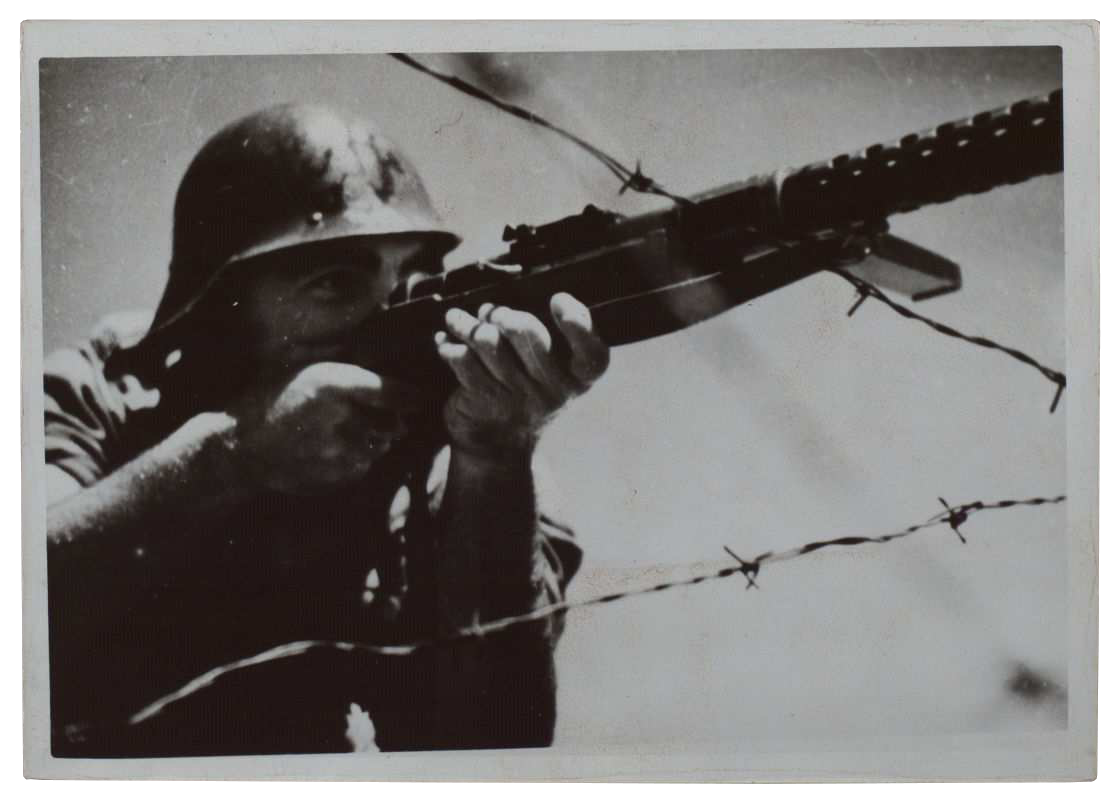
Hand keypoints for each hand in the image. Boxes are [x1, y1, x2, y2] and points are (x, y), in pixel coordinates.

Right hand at [229, 362, 420, 494]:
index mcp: (330, 386)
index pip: (387, 391)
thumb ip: (337, 365)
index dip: (410, 395)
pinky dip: (358, 459)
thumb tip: (377, 353)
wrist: (238, 447)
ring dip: (375, 441)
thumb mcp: (298, 367)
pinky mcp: (333, 477)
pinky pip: (362, 467)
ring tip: (351, 433)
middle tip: (386, 417)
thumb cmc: (267, 398)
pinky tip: (334, 451)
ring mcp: (336, 453)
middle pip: (390, 424)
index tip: (422, 398)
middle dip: (392, 420)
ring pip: (379, 447)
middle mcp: (338, 420)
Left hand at [436, 293, 608, 458]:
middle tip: (491, 314)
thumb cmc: (528, 390)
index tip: (558, 300)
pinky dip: (449, 344)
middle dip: (503, 315)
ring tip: (458, 320)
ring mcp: (518, 398)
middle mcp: (554, 390)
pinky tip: (445, 340)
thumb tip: (497, 304)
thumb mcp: (553, 371)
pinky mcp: (485, 401)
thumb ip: (545, 336)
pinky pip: (462, 359)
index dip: (578, 323)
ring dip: (468, 325)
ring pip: (488, 341)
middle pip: (527, 333)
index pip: (591, 353)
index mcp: (580, 378)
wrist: (498, 445)